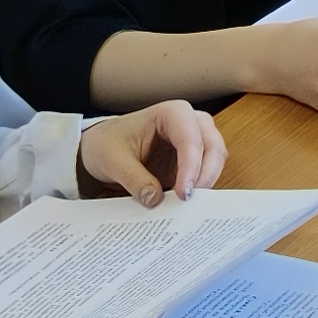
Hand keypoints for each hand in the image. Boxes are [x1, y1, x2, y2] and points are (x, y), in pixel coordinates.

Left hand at [79, 99, 227, 201]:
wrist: (101, 147)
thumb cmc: (107, 143)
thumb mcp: (113, 161)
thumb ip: (134, 179)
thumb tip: (155, 199)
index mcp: (171, 113)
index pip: (191, 138)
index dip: (191, 166)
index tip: (183, 193)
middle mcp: (189, 123)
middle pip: (213, 147)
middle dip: (206, 175)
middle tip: (189, 200)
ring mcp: (194, 141)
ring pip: (215, 160)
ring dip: (205, 182)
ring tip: (186, 205)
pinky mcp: (192, 161)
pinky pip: (206, 174)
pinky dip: (200, 188)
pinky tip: (186, 203)